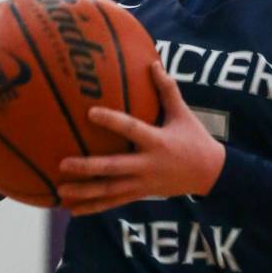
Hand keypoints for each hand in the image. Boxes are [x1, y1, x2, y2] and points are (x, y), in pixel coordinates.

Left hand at [57, 61, 226, 214]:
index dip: (111, 121)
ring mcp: (143, 183)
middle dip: (88, 167)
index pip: (131, 129)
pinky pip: (114, 202)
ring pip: (110, 190)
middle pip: (114, 168)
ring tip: (60, 190)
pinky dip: (94, 207)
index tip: (90, 112)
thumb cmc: (194, 139)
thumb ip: (167, 89)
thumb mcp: (183, 113)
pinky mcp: (141, 195)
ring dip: (85, 192)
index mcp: (157, 142)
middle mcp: (148, 165)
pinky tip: (72, 210)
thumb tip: (152, 62)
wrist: (211, 175)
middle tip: (63, 163)